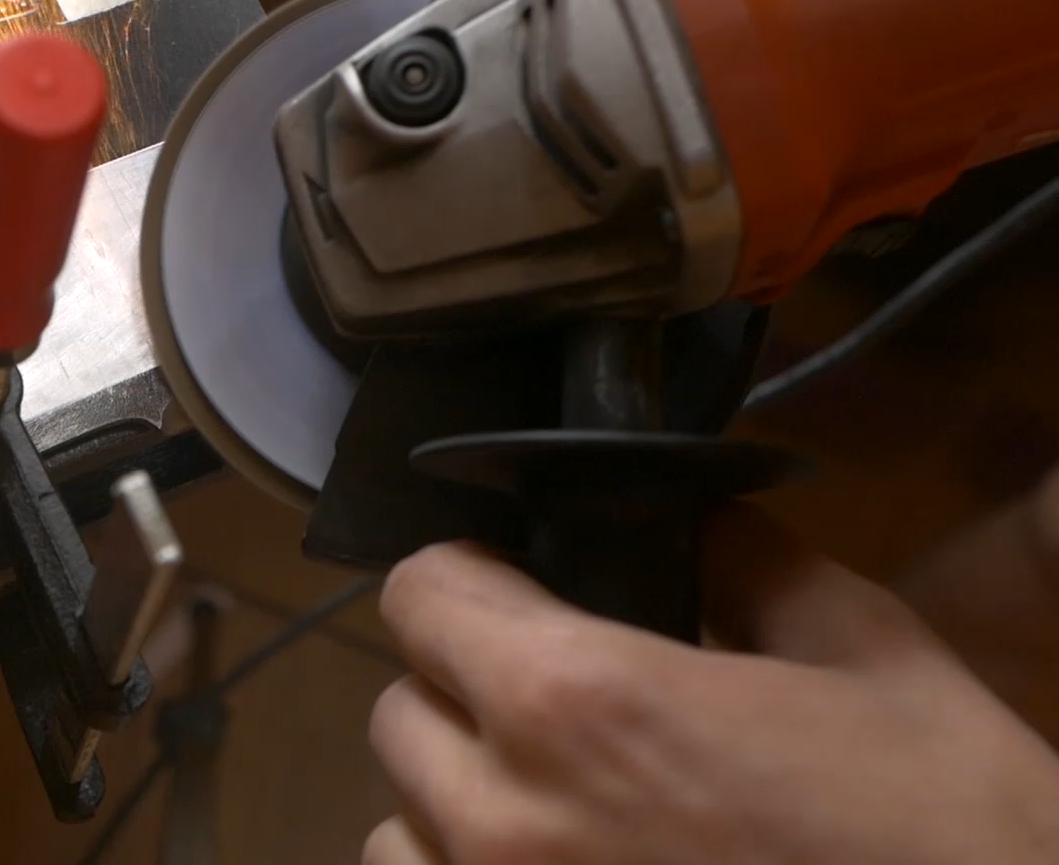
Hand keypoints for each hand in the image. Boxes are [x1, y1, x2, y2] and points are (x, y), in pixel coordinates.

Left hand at [363, 508, 1058, 863]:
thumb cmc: (947, 830)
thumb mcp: (872, 656)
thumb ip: (747, 562)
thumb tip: (684, 512)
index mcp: (575, 702)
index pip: (419, 594)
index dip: (468, 579)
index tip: (521, 590)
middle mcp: (499, 819)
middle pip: (401, 715)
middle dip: (467, 694)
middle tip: (566, 710)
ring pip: (397, 837)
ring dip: (455, 811)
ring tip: (561, 815)